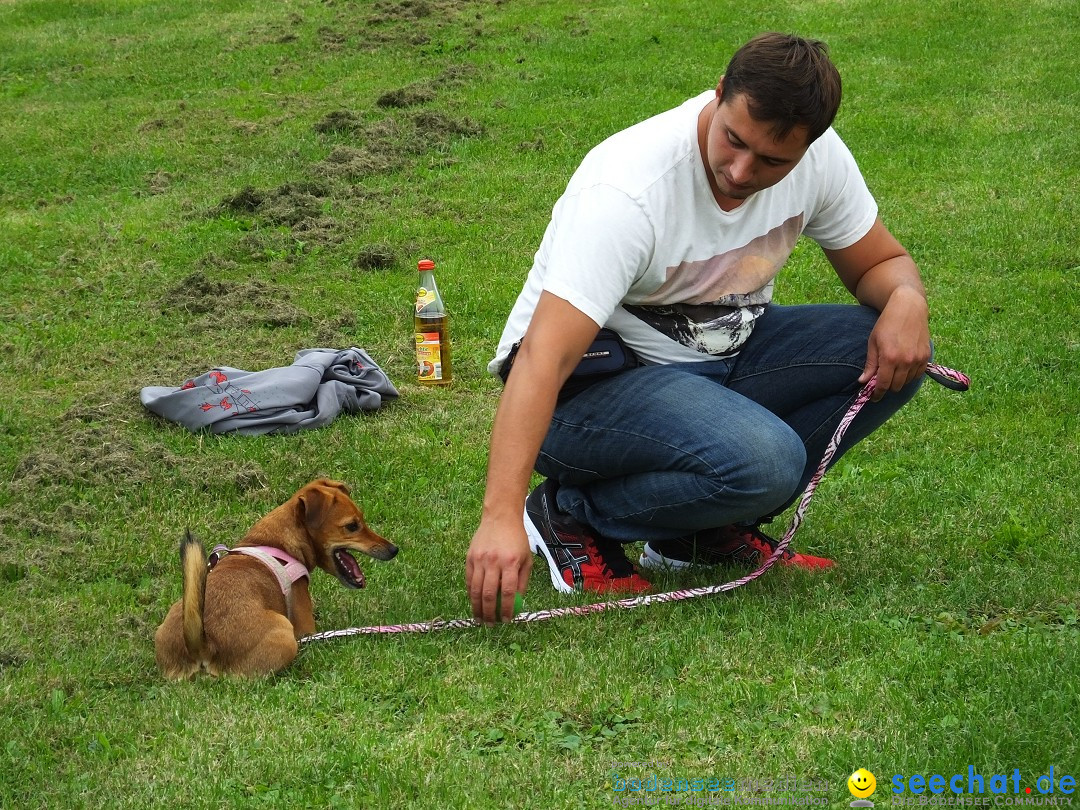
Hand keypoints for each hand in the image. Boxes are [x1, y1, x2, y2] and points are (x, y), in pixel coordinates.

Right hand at [465, 516, 532, 625]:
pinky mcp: (469, 557)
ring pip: (476, 589)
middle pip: (489, 593)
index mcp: (511, 562)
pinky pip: (469, 580)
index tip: (506, 620)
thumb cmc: (516, 540)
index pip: (508, 592)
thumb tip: (517, 603)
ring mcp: (479, 559)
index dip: (507, 609)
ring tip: (480, 619)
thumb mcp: (526, 559)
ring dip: (477, 607)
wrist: (500, 518)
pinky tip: (474, 602)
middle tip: (490, 624)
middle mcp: (494, 561)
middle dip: (489, 613)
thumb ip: (522, 581)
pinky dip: (471, 593)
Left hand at [858, 286, 930, 400]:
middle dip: (887, 387)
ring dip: (899, 381)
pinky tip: (903, 368)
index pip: (883, 384)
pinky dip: (910, 375)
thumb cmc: (886, 324)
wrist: (908, 308)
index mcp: (889, 358)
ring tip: (892, 372)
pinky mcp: (926, 356)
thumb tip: (863, 382)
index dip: (877, 393)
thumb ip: (870, 364)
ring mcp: (918, 359)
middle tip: (881, 382)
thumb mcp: (873, 342)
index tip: (873, 397)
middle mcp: (905, 361)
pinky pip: (918, 374)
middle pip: (896, 386)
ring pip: (907, 382)